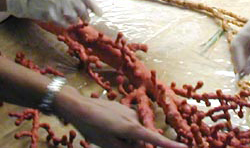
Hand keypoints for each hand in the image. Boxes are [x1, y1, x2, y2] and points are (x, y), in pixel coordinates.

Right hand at [6, 0, 102, 25]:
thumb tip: (89, 7)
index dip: (95, 8)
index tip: (100, 14)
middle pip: (83, 11)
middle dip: (85, 17)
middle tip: (86, 20)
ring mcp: (60, 6)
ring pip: (74, 19)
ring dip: (74, 21)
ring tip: (70, 19)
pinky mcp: (52, 15)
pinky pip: (64, 24)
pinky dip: (66, 25)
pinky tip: (63, 22)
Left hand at [62, 91, 185, 147]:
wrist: (80, 106)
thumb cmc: (93, 127)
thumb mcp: (109, 144)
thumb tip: (144, 147)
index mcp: (132, 128)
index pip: (155, 139)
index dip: (170, 145)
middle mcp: (135, 118)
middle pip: (141, 138)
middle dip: (132, 145)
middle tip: (112, 141)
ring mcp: (130, 112)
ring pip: (133, 132)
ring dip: (124, 138)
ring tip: (106, 135)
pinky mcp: (124, 109)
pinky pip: (128, 124)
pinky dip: (122, 130)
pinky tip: (107, 127)